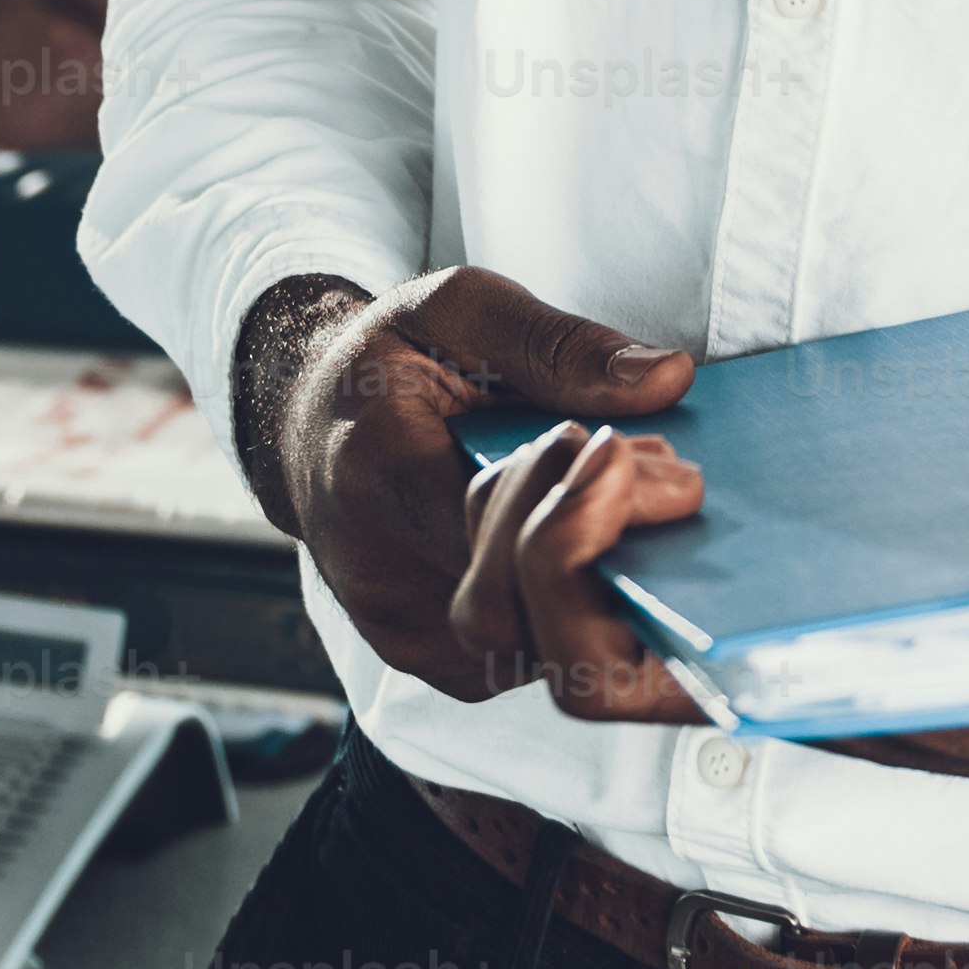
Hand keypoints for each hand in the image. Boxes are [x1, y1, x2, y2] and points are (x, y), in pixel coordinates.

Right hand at [234, 269, 702, 722]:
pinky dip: (569, 608)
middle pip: (524, 607)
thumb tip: (665, 380)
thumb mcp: (461, 310)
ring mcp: (402, 629)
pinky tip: (591, 545)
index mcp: (379, 470)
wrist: (304, 428)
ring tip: (624, 506)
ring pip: (532, 647)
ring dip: (599, 584)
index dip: (587, 504)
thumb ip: (558, 344)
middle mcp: (381, 571)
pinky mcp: (424, 659)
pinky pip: (521, 657)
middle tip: (662, 483)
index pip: (501, 528)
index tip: (639, 454)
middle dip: (610, 549)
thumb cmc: (384, 362)